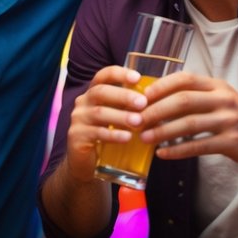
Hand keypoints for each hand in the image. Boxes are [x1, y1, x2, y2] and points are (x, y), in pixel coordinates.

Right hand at [65, 65, 148, 181]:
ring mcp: (78, 119)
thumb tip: (160, 104)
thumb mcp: (119, 118)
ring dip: (121, 116)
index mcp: (94, 93)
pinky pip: (96, 133)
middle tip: (143, 102)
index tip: (137, 77)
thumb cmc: (108, 136)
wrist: (86, 163)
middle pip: (101, 92)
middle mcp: (83, 102)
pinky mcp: (76, 136)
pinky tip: (127, 138)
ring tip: (138, 122)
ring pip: (99, 113)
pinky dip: (113, 134)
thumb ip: (132, 109)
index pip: (103, 76)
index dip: (119, 74)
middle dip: (123, 95)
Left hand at [140, 73, 237, 167]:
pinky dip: (178, 150)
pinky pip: (200, 145)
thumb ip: (195, 97)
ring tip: (144, 138)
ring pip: (189, 124)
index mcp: (216, 86)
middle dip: (155, 110)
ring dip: (163, 132)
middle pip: (183, 100)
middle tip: (135, 120)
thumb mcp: (221, 99)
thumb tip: (156, 100)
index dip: (160, 86)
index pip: (184, 79)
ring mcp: (229, 120)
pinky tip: (163, 154)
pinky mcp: (232, 142)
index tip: (140, 96)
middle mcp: (223, 99)